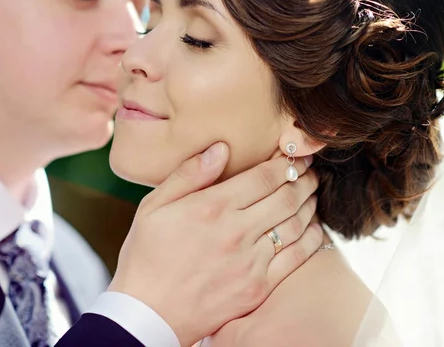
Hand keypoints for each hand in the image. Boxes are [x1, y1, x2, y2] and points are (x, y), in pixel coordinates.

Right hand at [108, 142, 321, 345]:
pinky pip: (295, 258)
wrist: (148, 312)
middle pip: (285, 197)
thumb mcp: (153, 207)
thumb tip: (220, 149)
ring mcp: (250, 262)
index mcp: (212, 207)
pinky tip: (314, 227)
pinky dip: (311, 239)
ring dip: (309, 203)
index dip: (285, 162)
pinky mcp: (257, 287)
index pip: (263, 177)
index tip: (293, 154)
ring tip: (312, 192)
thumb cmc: (146, 256)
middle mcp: (236, 232)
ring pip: (295, 224)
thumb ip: (188, 175)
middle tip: (310, 169)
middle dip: (303, 178)